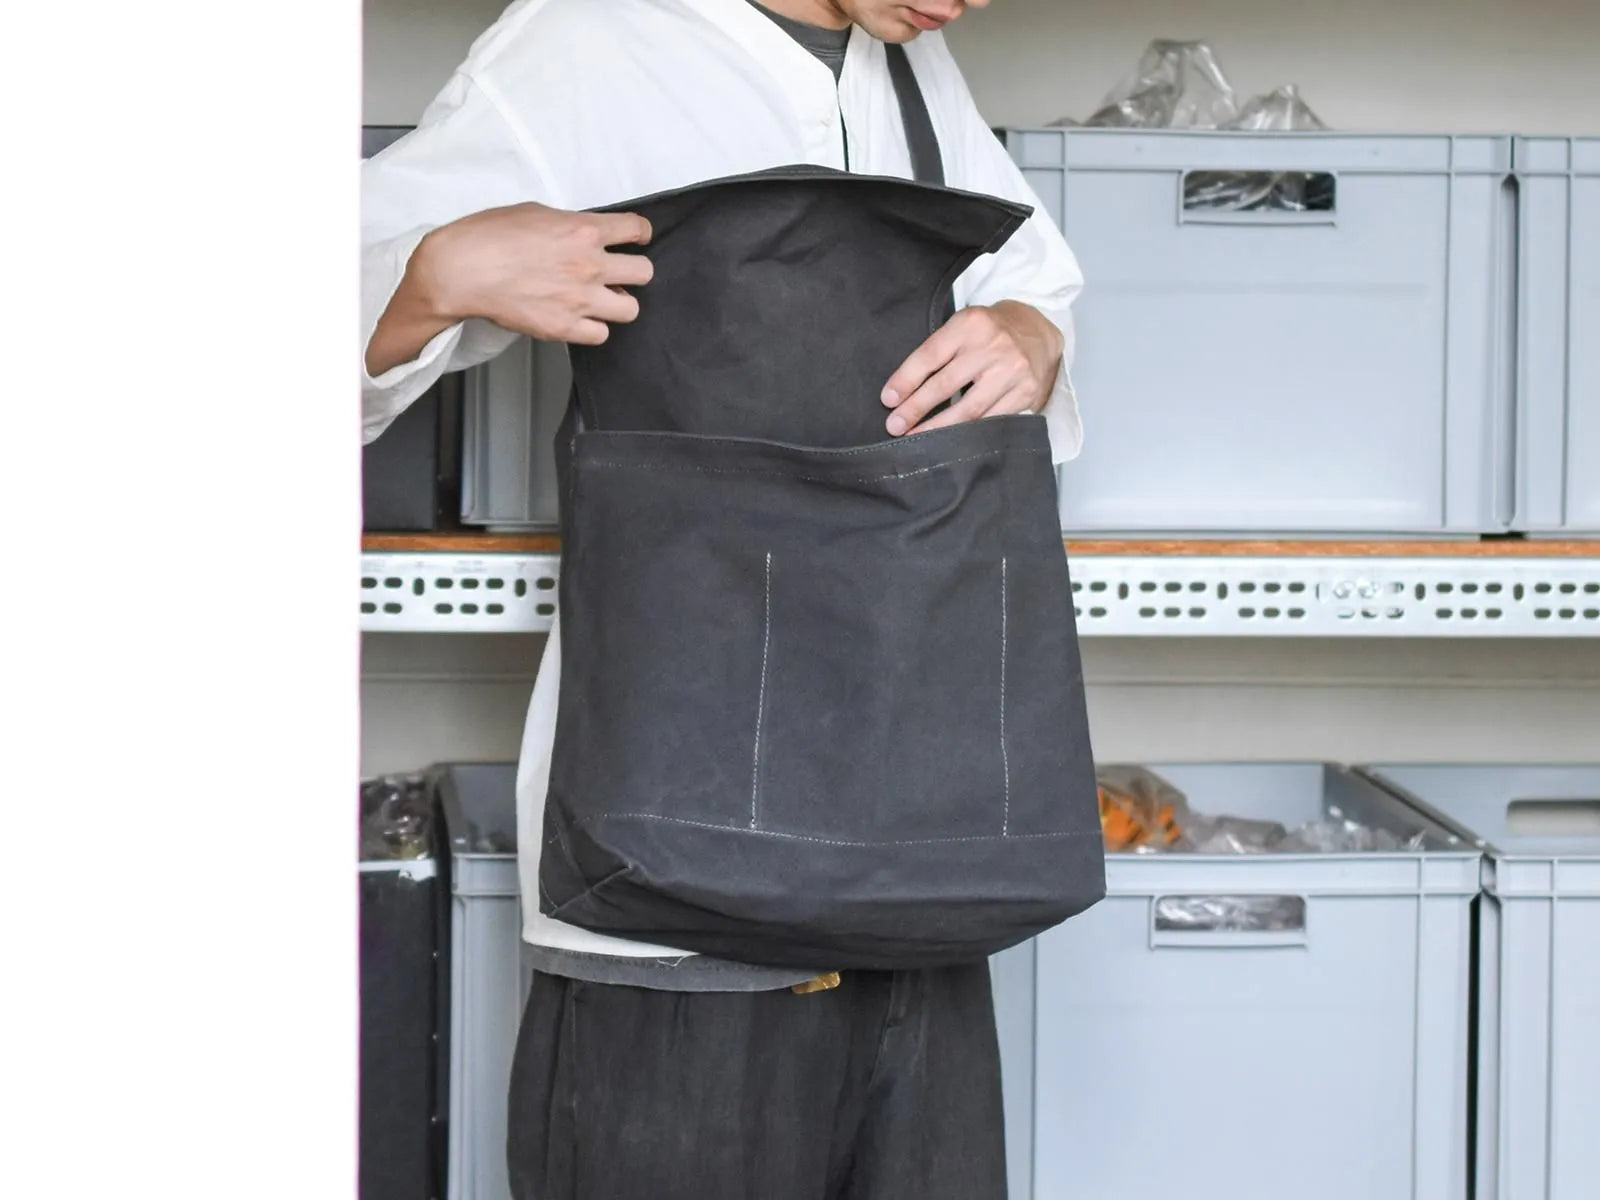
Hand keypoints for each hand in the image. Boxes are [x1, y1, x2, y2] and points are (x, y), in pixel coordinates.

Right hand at [419, 202, 653, 344]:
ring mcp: (580, 299)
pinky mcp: (564, 327)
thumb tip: (582, 233)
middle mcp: (589, 265)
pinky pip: (601, 335)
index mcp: (584, 230)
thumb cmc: (488, 236)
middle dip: (633, 271)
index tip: (636, 239)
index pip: (637, 229)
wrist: (460, 270)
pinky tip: (580, 319)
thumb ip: (569, 224)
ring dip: (618, 303)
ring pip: (631, 309)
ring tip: (601, 300)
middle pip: (644, 272)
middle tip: (618, 273)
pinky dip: (594, 328)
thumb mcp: (535, 212)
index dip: (640, 234)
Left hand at [880, 301, 1062, 436]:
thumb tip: (901, 392)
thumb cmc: (988, 332)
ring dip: (938, 428)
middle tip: (894, 426)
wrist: (1037, 330)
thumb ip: (938, 351)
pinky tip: (951, 441)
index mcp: (970, 325)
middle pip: (946, 385)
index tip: (888, 400)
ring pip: (968, 409)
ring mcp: (1012, 371)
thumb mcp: (962, 327)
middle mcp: (993, 347)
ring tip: (916, 439)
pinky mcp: (1026, 393)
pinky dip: (968, 433)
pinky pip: (990, 420)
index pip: (930, 355)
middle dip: (916, 408)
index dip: (906, 380)